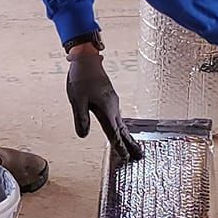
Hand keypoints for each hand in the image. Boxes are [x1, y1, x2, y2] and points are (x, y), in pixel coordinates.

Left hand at [66, 44, 143, 159]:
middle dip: (131, 144)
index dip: (119, 147)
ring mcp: (113, 102)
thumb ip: (81, 118)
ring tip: (133, 147)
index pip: (114, 133)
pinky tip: (121, 129)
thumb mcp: (77, 99)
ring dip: (128, 136)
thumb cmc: (81, 78)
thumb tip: (83, 135)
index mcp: (106, 110)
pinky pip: (119, 117)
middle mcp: (113, 107)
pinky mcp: (110, 98)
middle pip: (123, 130)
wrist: (87, 59)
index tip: (126, 158)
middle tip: (140, 157)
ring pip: (122, 124)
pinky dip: (123, 127)